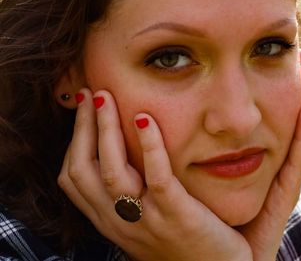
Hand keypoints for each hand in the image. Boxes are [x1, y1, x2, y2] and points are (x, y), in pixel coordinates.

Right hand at [57, 49, 300, 260]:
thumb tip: (133, 156)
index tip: (85, 110)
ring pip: (110, 172)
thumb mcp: (151, 222)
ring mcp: (148, 220)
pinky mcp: (177, 216)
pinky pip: (156, 178)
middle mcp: (121, 222)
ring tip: (108, 97)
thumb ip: (138, 194)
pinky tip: (146, 119)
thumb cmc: (188, 245)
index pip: (75, 179)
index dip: (75, 141)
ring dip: (105, 130)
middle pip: (82, 171)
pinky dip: (148, 147)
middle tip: (92, 93)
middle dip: (83, 128)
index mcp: (113, 222)